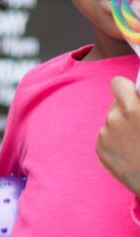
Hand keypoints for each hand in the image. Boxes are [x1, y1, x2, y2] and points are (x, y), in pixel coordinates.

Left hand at [96, 76, 139, 195]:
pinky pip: (106, 137)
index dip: (126, 89)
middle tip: (138, 125)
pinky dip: (115, 142)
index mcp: (133, 108)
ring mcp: (105, 135)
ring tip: (136, 142)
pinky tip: (129, 152)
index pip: (117, 83)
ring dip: (120, 126)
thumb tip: (136, 93)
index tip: (132, 95)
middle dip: (125, 110)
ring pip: (110, 121)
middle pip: (115, 103)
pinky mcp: (99, 149)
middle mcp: (114, 118)